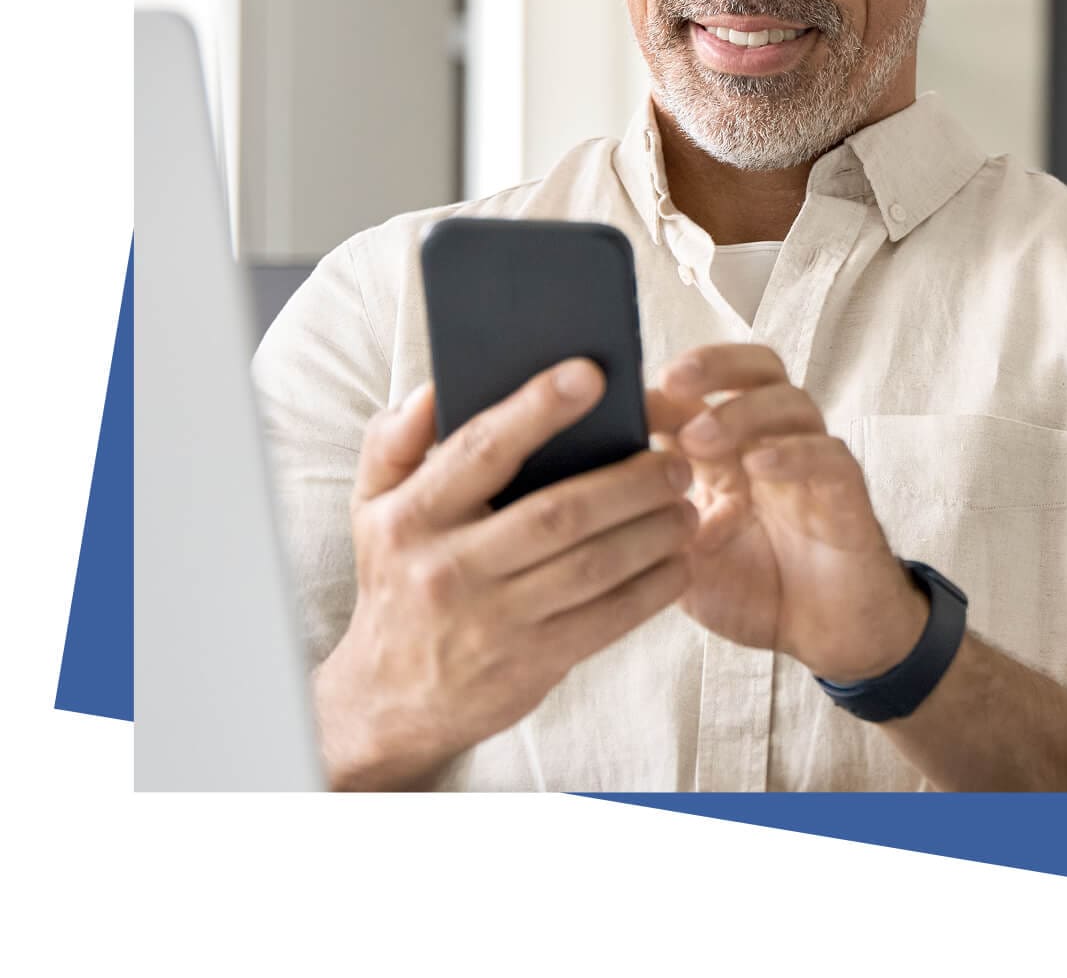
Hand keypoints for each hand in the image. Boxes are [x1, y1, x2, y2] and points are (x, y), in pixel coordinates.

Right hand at [315, 360, 696, 789]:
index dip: (538, 408)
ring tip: (686, 505)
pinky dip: (654, 587)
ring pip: (594, 566)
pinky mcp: (531, 663)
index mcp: (413, 516)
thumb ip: (395, 440)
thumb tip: (436, 388)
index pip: (482, 449)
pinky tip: (678, 561)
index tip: (592, 375)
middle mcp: (449, 568)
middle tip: (673, 461)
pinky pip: (608, 619)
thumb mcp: (372, 505)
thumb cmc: (397, 579)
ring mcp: (493, 621)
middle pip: (559, 513)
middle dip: (629, 482)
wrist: (390, 700)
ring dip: (653, 532)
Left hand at [655, 345, 926, 682]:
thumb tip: (597, 481)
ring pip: (791, 402)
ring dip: (742, 411)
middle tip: (672, 381)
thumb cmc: (754, 591)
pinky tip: (759, 465)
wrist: (825, 638)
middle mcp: (772, 442)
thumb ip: (651, 518)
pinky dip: (793, 453)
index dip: (666, 389)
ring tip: (700, 439)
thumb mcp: (683, 557)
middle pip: (756, 368)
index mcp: (729, 451)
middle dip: (715, 364)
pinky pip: (828, 455)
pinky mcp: (846, 493)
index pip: (703, 392)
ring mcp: (811, 463)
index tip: (623, 402)